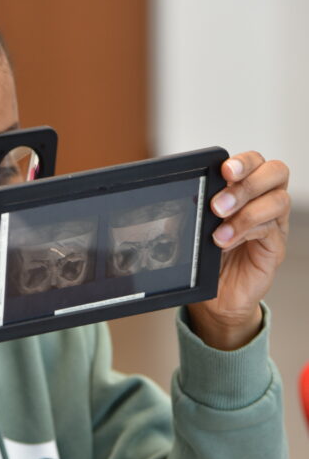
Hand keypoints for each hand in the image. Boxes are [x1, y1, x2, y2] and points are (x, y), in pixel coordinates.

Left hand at [187, 152, 289, 349]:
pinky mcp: (274, 246)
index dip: (243, 162)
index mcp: (244, 189)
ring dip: (245, 210)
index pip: (254, 162)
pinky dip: (245, 231)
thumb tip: (181, 194)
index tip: (223, 170)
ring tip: (218, 228)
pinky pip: (269, 229)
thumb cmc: (206, 256)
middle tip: (219, 203)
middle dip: (248, 182)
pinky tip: (224, 241)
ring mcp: (273, 223)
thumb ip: (195, 208)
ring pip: (277, 200)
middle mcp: (263, 201)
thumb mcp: (195, 227)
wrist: (214, 297)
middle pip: (275, 172)